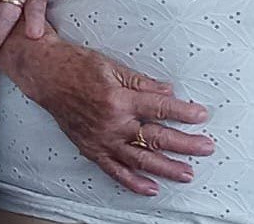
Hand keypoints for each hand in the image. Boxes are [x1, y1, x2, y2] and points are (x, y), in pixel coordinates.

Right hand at [13, 35, 213, 195]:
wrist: (47, 76)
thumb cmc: (78, 65)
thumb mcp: (113, 65)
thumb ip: (142, 82)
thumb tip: (169, 92)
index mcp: (120, 98)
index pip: (160, 107)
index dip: (184, 112)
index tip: (202, 115)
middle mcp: (113, 122)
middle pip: (156, 137)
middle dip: (185, 143)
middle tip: (207, 147)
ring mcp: (102, 139)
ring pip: (140, 160)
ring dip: (166, 168)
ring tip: (188, 173)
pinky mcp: (92, 149)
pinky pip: (115, 171)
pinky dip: (133, 182)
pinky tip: (151, 188)